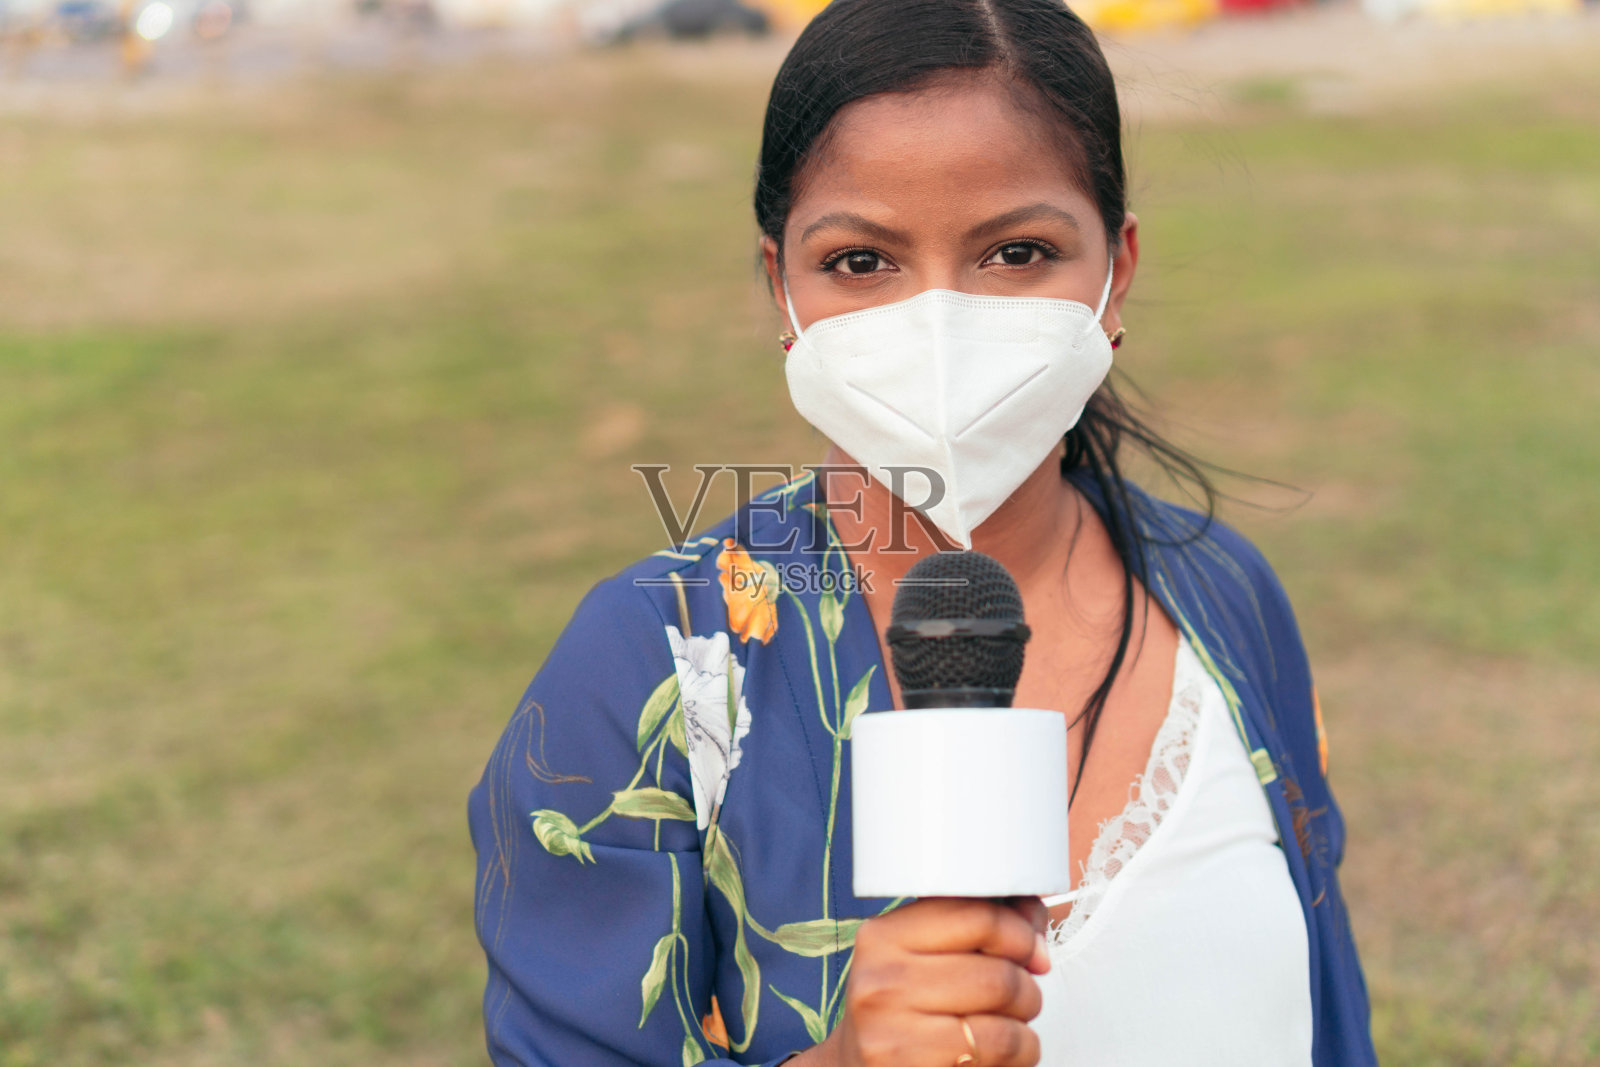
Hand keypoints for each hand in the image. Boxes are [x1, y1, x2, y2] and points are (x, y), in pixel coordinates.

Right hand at [794, 897, 1050, 1066]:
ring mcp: (892, 1030)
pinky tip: (999, 1055)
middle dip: (1027, 989)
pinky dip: (1020, 1055)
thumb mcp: (921, 956)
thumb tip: (1032, 915)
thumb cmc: (901, 1010)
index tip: (1032, 951)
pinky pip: (1001, 1054)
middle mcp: (882, 981)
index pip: (978, 916)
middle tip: (1020, 999)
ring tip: (1010, 1028)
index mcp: (883, 936)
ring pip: (1004, 1022)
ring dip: (1025, 1027)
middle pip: (998, 974)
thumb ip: (976, 926)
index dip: (1022, 934)